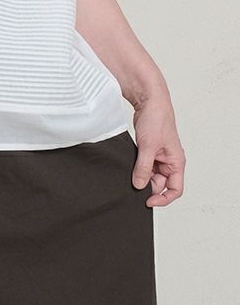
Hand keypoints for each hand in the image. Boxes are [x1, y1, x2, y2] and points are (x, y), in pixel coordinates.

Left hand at [131, 93, 184, 207]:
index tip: (148, 202)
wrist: (149, 103)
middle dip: (147, 187)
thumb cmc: (157, 119)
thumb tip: (139, 186)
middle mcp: (169, 162)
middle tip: (133, 186)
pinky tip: (128, 169)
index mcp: (176, 162)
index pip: (175, 189)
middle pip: (159, 185)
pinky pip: (142, 169)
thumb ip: (143, 168)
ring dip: (139, 178)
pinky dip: (135, 171)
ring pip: (149, 178)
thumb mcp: (148, 147)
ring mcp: (158, 159)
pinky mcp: (148, 155)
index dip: (163, 199)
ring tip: (130, 174)